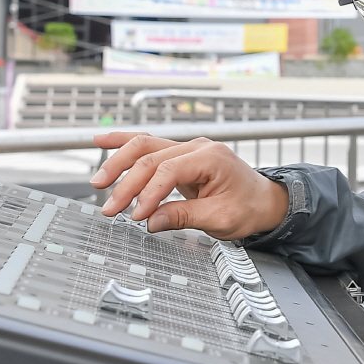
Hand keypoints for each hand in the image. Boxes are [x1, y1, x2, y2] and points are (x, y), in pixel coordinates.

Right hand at [89, 132, 289, 236]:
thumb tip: (151, 221)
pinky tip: (102, 142)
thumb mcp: (220, 218)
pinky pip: (148, 146)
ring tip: (98, 182)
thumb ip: (183, 217)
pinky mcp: (180, 156)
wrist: (264, 201)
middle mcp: (197, 147)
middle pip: (150, 155)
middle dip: (126, 182)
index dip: (148, 194)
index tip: (136, 216)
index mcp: (211, 158)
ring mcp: (188, 149)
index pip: (168, 171)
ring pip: (144, 146)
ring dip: (118, 163)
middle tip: (109, 207)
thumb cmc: (249, 207)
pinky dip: (124, 144)